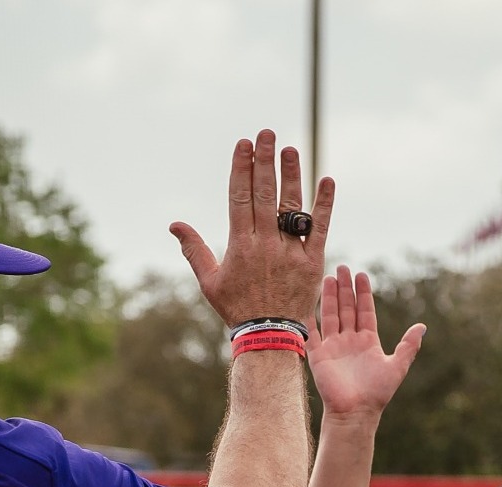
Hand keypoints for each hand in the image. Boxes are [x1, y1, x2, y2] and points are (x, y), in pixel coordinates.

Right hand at [169, 130, 333, 328]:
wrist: (269, 338)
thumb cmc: (237, 308)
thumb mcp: (209, 282)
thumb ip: (194, 249)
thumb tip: (174, 224)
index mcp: (239, 247)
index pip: (240, 199)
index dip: (242, 169)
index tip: (244, 144)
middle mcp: (265, 246)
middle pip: (264, 195)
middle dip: (265, 162)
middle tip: (267, 133)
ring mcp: (290, 253)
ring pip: (291, 207)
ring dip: (291, 175)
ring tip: (290, 149)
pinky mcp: (312, 262)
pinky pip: (320, 229)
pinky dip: (324, 205)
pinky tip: (327, 181)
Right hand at [309, 267, 424, 418]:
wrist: (356, 413)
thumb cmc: (377, 393)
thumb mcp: (397, 366)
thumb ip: (408, 346)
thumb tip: (422, 326)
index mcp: (368, 341)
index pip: (365, 311)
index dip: (363, 293)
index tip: (362, 274)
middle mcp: (350, 341)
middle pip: (347, 309)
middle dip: (345, 288)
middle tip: (343, 268)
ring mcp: (333, 347)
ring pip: (331, 316)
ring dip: (329, 297)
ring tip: (329, 277)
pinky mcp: (319, 356)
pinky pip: (312, 334)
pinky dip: (310, 320)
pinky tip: (308, 303)